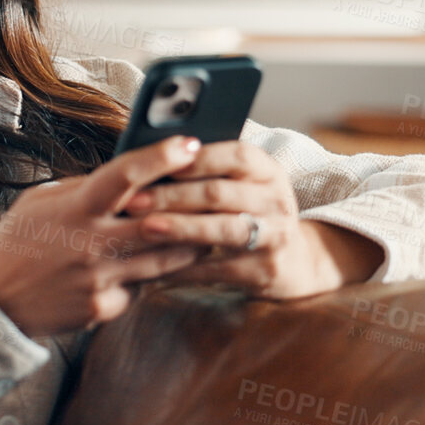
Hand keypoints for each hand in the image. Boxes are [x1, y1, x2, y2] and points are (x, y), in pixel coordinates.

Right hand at [0, 135, 212, 337]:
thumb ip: (85, 189)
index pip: (125, 175)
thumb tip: (130, 176)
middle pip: (161, 222)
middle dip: (194, 206)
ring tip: (206, 229)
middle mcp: (91, 244)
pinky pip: (141, 288)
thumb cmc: (20, 242)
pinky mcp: (104, 307)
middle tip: (219, 193)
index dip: (160, 156)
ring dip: (190, 244)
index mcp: (75, 209)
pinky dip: (149, 277)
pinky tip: (153, 268)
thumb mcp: (43, 201)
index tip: (190, 142)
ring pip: (164, 260)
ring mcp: (99, 279)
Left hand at [119, 140, 385, 298]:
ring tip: (146, 228)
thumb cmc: (247, 211)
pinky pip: (220, 268)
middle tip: (133, 201)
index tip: (159, 163)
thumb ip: (208, 169)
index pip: (236, 155)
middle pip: (220, 194)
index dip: (198, 159)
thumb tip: (152, 155)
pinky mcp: (265, 270)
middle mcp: (276, 199)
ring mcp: (275, 236)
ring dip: (181, 228)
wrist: (291, 260)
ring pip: (224, 230)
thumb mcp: (241, 184)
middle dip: (172, 196)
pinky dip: (186, 266)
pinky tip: (157, 264)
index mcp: (267, 169)